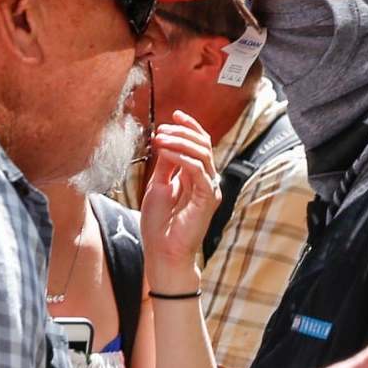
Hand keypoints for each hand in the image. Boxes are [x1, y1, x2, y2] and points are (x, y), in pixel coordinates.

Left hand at [141, 110, 220, 285]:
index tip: (175, 114)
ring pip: (202, 154)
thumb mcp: (158, 186)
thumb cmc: (159, 224)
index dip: (190, 127)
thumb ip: (166, 164)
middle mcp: (206, 181)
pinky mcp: (208, 199)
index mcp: (195, 177)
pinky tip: (166, 153)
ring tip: (160, 139)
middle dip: (182, 132)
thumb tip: (167, 140)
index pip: (200, 144)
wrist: (162, 252)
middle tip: (161, 130)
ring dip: (180, 142)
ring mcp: (209, 190)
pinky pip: (199, 172)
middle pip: (203, 145)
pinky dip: (182, 158)